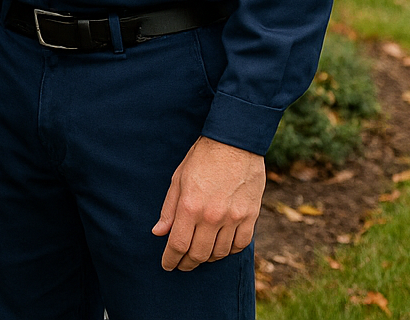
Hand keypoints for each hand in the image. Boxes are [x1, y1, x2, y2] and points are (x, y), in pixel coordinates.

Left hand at [152, 136, 265, 270]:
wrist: (234, 143)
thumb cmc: (201, 158)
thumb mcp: (178, 179)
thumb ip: (169, 209)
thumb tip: (159, 232)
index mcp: (190, 206)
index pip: (178, 244)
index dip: (171, 259)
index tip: (167, 265)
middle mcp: (212, 216)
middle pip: (199, 254)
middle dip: (187, 263)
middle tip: (181, 265)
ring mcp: (234, 217)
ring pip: (220, 253)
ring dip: (208, 258)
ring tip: (199, 256)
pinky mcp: (251, 216)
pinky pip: (241, 244)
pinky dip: (229, 251)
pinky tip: (221, 248)